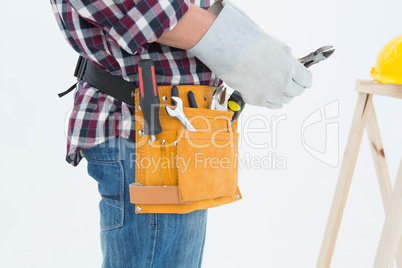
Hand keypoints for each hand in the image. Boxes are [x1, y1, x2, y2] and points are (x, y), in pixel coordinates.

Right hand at [188, 0, 311, 108]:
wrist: (231, 51)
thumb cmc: (250, 43)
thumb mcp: (276, 47)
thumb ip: (285, 60)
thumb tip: (288, 68)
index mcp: (290, 65)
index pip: (306, 80)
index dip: (305, 81)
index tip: (304, 82)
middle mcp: (283, 81)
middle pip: (296, 92)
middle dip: (294, 89)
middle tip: (291, 86)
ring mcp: (270, 92)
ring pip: (283, 101)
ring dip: (282, 96)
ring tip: (276, 90)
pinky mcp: (257, 99)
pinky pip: (269, 105)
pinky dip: (269, 100)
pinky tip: (266, 95)